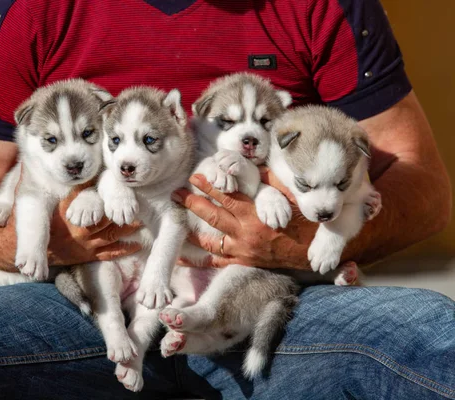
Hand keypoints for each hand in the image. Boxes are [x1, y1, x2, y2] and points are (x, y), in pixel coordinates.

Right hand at [48, 182, 141, 264]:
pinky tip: (137, 245)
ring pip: (111, 236)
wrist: (44, 250)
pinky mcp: (90, 256)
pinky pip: (110, 253)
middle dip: (122, 214)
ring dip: (127, 229)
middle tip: (138, 207)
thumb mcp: (60, 206)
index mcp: (75, 216)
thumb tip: (90, 175)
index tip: (123, 192)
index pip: (95, 204)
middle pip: (107, 220)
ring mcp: (88, 245)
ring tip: (141, 222)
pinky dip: (124, 250)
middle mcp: (82, 230)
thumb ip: (76, 192)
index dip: (109, 199)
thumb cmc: (52, 224)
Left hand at [173, 174, 314, 268]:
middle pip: (213, 216)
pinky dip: (198, 261)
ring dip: (192, 231)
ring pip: (211, 241)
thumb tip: (254, 167)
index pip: (227, 197)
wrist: (312, 252)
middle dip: (193, 204)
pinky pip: (217, 262)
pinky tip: (183, 258)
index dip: (209, 186)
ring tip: (176, 223)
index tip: (195, 178)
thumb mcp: (291, 198)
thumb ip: (271, 182)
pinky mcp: (244, 262)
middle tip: (176, 194)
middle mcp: (245, 233)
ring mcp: (243, 250)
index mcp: (256, 214)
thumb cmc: (304, 223)